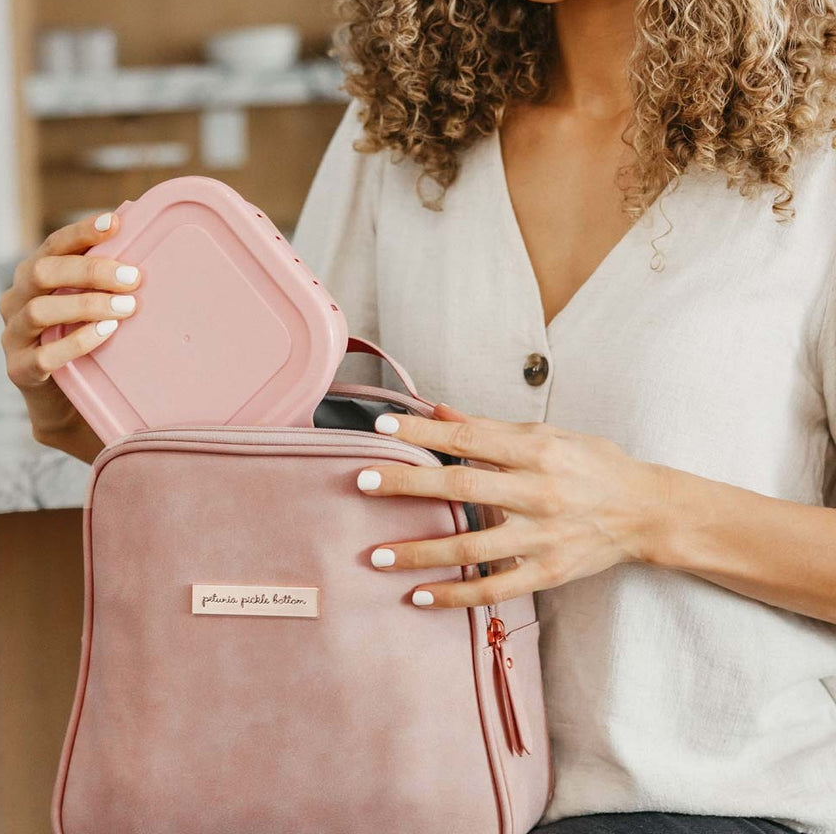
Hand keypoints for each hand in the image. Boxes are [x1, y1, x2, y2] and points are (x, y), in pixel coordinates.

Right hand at [0, 211, 141, 451]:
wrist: (64, 402)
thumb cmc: (85, 341)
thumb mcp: (93, 305)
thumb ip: (105, 278)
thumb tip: (141, 235)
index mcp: (33, 276)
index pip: (54, 245)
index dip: (82, 232)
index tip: (115, 224)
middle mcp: (15, 300)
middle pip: (43, 272)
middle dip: (90, 271)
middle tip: (133, 279)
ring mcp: (13, 336)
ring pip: (40, 311)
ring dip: (87, 305)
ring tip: (126, 309)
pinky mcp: (19, 370)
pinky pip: (43, 355)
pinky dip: (77, 341)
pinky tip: (105, 333)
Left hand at [357, 402, 670, 607]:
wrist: (648, 510)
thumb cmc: (593, 463)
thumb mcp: (548, 434)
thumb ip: (490, 427)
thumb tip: (438, 412)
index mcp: (536, 451)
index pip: (467, 439)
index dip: (422, 433)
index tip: (382, 426)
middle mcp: (537, 492)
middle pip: (460, 488)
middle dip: (406, 485)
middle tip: (361, 482)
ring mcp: (542, 537)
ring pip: (470, 548)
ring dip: (419, 552)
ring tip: (376, 556)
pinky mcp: (548, 573)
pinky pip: (494, 588)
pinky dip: (455, 595)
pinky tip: (418, 596)